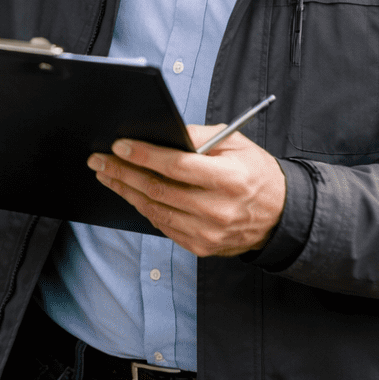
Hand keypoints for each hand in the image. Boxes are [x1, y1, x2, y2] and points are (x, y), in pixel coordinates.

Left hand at [88, 125, 286, 256]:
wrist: (279, 215)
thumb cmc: (254, 172)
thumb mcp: (235, 143)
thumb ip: (199, 137)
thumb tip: (162, 133)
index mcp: (229, 179)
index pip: (176, 166)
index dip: (144, 155)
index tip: (119, 146)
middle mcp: (217, 209)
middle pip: (158, 190)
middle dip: (123, 172)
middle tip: (99, 160)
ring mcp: (208, 232)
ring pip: (155, 210)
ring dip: (125, 191)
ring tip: (106, 175)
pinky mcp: (201, 246)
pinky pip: (162, 225)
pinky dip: (143, 207)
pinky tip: (129, 193)